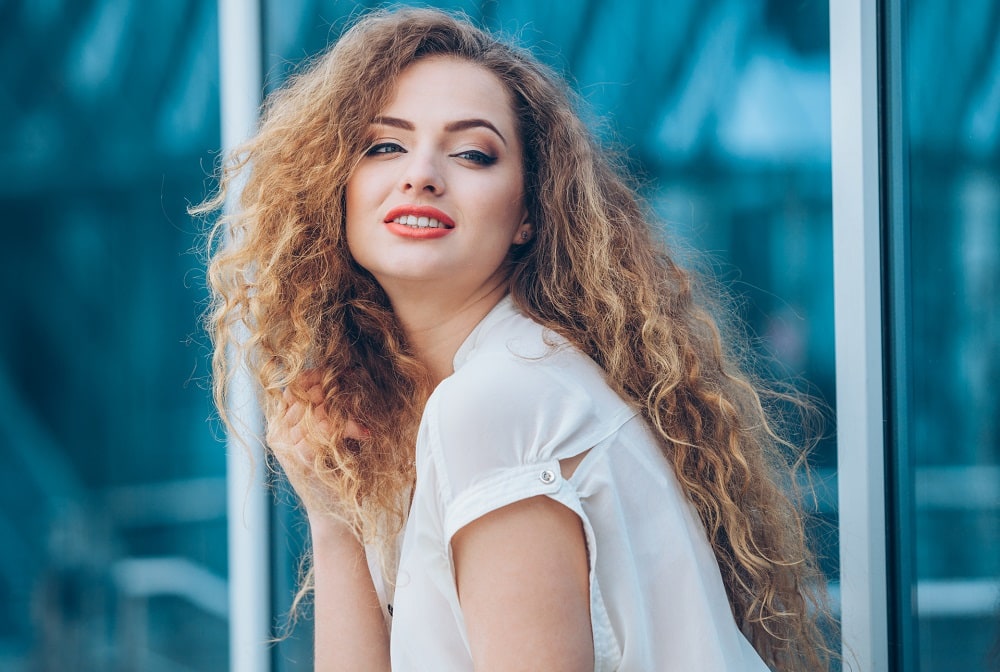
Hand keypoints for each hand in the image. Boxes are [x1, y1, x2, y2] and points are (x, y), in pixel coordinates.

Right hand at [266, 371, 366, 521]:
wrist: (335, 518)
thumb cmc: (338, 476)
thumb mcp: (330, 438)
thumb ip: (326, 412)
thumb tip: (345, 374)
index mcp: (280, 427)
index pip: (293, 388)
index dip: (317, 376)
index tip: (344, 373)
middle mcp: (279, 434)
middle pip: (306, 394)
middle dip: (336, 387)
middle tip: (360, 384)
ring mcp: (288, 446)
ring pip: (317, 408)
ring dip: (347, 408)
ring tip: (367, 415)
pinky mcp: (302, 457)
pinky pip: (325, 426)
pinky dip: (350, 427)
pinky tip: (366, 434)